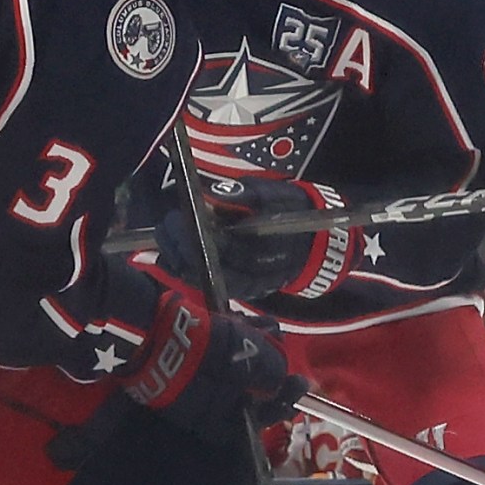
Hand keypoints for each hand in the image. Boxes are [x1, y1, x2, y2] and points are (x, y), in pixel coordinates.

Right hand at [119, 274, 304, 445]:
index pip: (260, 416)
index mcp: (221, 421)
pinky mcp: (173, 365)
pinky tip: (238, 320)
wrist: (150, 332)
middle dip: (266, 366)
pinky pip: (209, 358)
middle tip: (280, 344)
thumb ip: (270, 373)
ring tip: (266, 326)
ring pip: (227, 370)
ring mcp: (187, 387)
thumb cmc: (206, 354)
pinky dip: (227, 342)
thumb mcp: (249, 362)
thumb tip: (282, 380)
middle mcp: (203, 411)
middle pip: (244, 391)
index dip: (283, 397)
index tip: (300, 382)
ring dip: (249, 348)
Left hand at [161, 175, 357, 301]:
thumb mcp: (274, 194)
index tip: (175, 217)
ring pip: (203, 278)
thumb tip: (212, 195)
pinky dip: (188, 270)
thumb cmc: (292, 210)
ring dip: (178, 260)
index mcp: (261, 247)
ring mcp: (247, 286)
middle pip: (205, 266)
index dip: (191, 234)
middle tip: (165, 226)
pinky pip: (208, 283)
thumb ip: (243, 195)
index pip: (219, 246)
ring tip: (166, 238)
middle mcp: (252, 273)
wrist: (319, 240)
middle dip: (178, 247)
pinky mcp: (242, 290)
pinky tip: (173, 255)